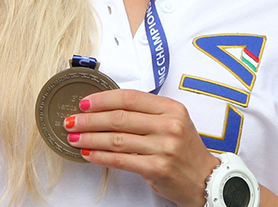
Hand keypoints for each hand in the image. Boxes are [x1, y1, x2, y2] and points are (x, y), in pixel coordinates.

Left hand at [66, 89, 220, 206]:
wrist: (205, 179)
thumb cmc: (184, 150)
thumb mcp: (173, 122)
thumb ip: (145, 112)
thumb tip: (105, 108)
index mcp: (171, 109)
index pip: (129, 98)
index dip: (102, 99)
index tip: (84, 103)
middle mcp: (169, 126)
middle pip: (119, 118)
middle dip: (89, 120)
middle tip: (72, 121)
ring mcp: (164, 148)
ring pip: (116, 140)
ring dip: (90, 138)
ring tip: (74, 137)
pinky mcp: (157, 168)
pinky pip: (120, 160)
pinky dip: (100, 156)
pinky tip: (88, 153)